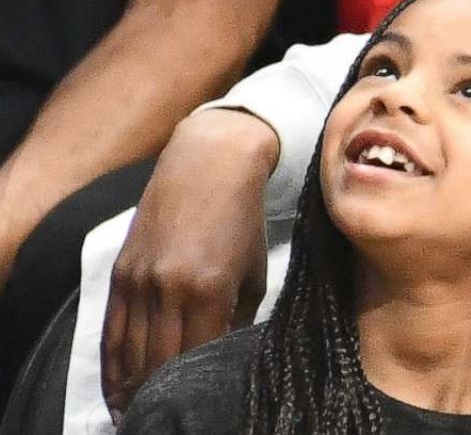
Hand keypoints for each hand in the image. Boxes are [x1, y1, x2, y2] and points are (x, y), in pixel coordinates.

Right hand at [101, 109, 278, 414]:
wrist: (208, 165)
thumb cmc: (243, 220)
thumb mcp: (254, 273)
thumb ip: (238, 319)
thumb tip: (224, 358)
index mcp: (209, 290)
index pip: (195, 357)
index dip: (193, 387)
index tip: (198, 404)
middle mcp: (168, 288)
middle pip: (157, 362)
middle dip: (160, 395)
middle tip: (164, 415)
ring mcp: (139, 280)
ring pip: (130, 352)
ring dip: (132, 387)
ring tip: (138, 410)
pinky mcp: (122, 272)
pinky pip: (112, 329)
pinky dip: (114, 362)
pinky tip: (119, 384)